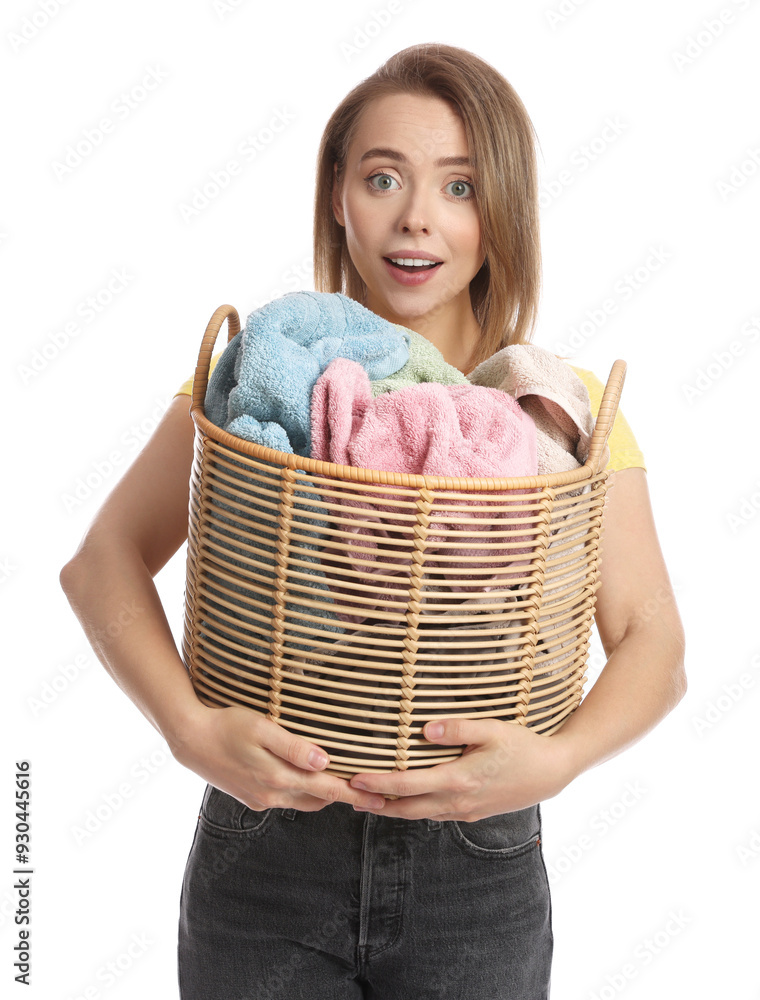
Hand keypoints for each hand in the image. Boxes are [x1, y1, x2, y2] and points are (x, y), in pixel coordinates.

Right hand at [169, 703, 387, 812]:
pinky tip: (309, 781)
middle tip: (375, 798)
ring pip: (303, 801)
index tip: (380, 799)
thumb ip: (293, 746)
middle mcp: (272, 795)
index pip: (327, 790)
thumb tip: (324, 760)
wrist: (190, 740)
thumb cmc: (227, 725)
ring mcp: (261, 799)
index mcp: (278, 778)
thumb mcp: (261, 728)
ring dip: (325, 797)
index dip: (355, 794)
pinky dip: (303, 793)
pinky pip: (286, 799)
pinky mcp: (251, 797)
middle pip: (319, 800)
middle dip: (346, 799)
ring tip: (348, 790)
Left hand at [348, 718, 575, 820]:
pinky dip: (414, 808)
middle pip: (405, 808)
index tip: (353, 779)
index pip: (407, 785)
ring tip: (367, 800)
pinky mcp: (472, 813)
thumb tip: (425, 728)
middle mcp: (457, 802)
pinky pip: (434, 814)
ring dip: (392, 808)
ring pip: (419, 814)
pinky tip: (406, 799)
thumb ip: (457, 728)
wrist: (553, 772)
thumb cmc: (523, 746)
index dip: (377, 783)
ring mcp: (464, 811)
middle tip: (347, 796)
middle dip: (375, 803)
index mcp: (458, 780)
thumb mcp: (492, 729)